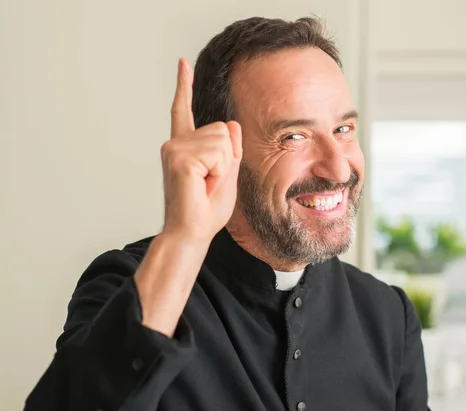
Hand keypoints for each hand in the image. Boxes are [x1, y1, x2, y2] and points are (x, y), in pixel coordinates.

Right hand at [134, 59, 241, 336]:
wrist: (192, 231)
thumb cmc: (206, 209)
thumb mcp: (228, 174)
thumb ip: (231, 149)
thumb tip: (230, 122)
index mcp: (184, 146)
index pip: (184, 110)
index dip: (184, 85)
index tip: (183, 62)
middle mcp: (175, 143)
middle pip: (221, 130)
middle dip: (227, 158)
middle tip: (210, 182)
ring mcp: (174, 149)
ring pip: (221, 141)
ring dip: (223, 167)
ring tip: (206, 185)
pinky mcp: (179, 158)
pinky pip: (218, 154)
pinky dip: (218, 172)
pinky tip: (203, 185)